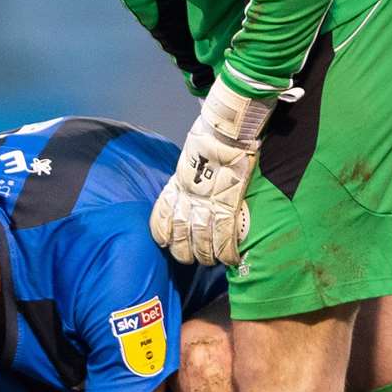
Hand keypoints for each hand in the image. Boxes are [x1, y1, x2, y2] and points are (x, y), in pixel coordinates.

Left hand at [151, 76, 280, 264]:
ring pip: (201, 239)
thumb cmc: (210, 138)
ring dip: (205, 255)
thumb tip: (191, 187)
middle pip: (179, 233)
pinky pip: (225, 234)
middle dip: (183, 251)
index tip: (163, 242)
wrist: (226, 129)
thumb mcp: (189, 157)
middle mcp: (187, 197)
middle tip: (190, 260)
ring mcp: (207, 202)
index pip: (161, 215)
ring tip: (210, 262)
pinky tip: (230, 259)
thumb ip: (187, 176)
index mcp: (177, 184)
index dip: (161, 233)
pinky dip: (226, 250)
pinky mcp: (227, 203)